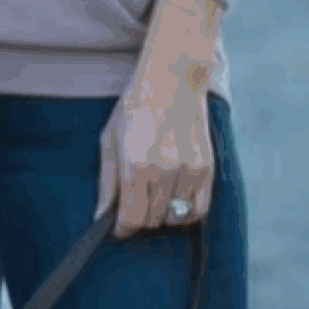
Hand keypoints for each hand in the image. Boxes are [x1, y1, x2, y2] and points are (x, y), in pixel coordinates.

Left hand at [99, 75, 213, 238]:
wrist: (172, 80)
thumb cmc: (134, 107)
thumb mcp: (110, 139)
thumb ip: (108, 181)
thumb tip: (101, 216)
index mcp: (135, 164)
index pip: (132, 217)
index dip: (123, 228)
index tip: (119, 229)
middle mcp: (164, 171)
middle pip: (153, 220)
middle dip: (140, 218)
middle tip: (135, 204)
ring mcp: (188, 171)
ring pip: (175, 218)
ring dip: (162, 215)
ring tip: (154, 196)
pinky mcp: (207, 170)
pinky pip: (198, 210)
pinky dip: (185, 212)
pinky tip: (174, 199)